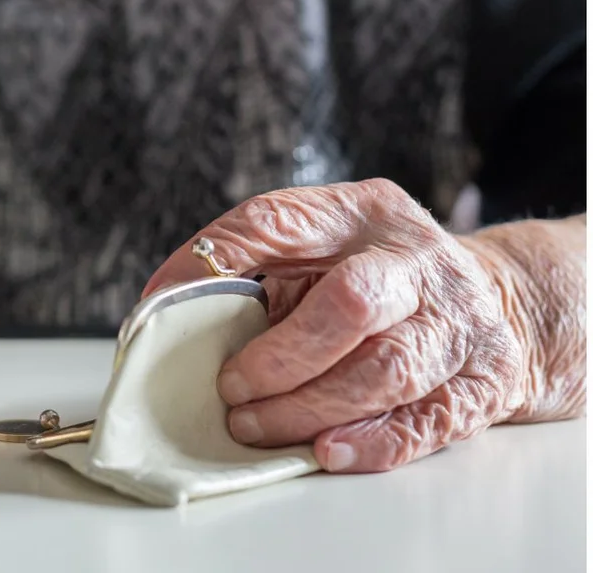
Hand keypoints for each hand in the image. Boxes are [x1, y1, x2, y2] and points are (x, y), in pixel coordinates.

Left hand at [142, 179, 526, 473]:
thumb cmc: (380, 277)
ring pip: (386, 370)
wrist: (501, 302)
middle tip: (230, 387)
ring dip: (309, 407)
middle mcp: (416, 260)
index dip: (215, 259)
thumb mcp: (324, 246)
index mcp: (362, 213)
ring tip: (255, 425)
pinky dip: (371, 442)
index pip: (278, 220)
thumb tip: (165, 304)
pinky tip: (325, 450)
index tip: (163, 302)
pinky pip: (426, 420)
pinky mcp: (482, 381)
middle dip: (280, 356)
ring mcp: (457, 321)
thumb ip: (256, 265)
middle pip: (351, 303)